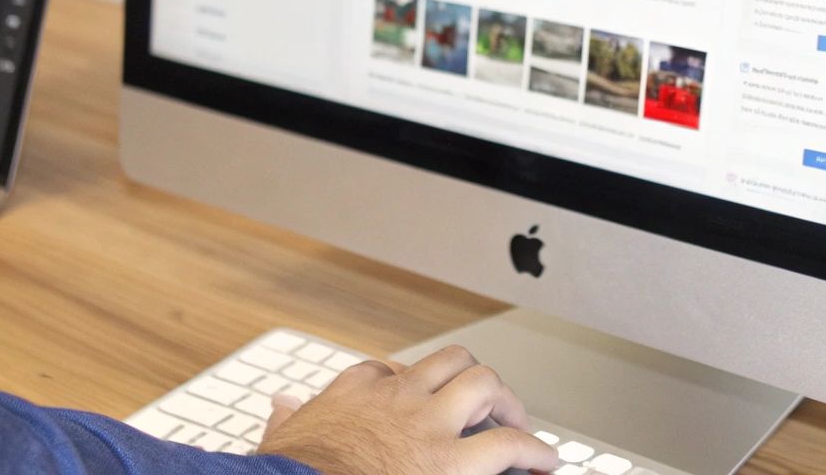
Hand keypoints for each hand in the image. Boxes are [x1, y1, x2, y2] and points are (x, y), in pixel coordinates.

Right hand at [257, 345, 557, 474]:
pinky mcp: (454, 460)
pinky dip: (535, 450)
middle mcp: (397, 396)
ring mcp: (428, 423)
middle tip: (486, 404)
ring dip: (506, 401)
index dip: (410, 384)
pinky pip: (509, 443)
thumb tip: (279, 406)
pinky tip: (545, 460)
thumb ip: (286, 421)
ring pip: (483, 383)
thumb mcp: (281, 440)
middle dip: (473, 378)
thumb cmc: (290, 473)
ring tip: (519, 423)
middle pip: (449, 362)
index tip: (420, 398)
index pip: (389, 371)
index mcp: (356, 393)